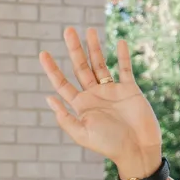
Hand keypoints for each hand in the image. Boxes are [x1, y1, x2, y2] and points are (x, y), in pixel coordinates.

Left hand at [40, 26, 165, 179]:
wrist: (137, 149)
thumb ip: (65, 117)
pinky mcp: (129, 89)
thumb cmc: (108, 145)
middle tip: (67, 30)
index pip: (62, 84)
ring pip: (100, 64)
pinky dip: (123, 56)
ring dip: (94, 48)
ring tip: (89, 30)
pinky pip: (125, 69)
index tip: (42, 53)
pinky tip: (119, 42)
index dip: (52, 69)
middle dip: (74, 49)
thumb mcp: (82, 133)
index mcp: (80, 105)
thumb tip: (49, 98)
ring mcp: (111, 91)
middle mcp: (94, 95)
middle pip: (80, 67)